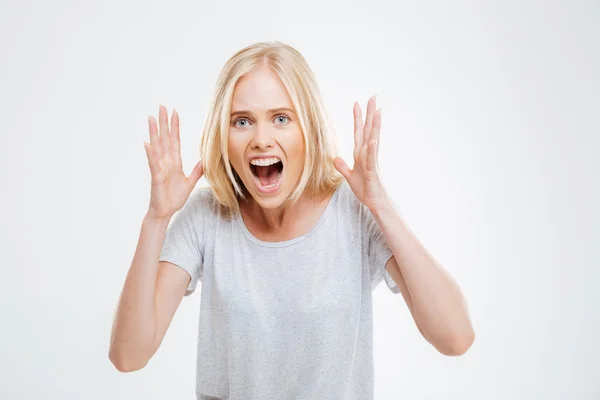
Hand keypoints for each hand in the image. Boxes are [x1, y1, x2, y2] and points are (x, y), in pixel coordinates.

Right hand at [144, 105, 203, 220]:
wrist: (165, 212)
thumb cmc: (174, 198)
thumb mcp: (190, 183)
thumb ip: (197, 171)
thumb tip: (205, 161)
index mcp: (174, 162)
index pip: (175, 140)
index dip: (175, 127)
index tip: (175, 113)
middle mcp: (166, 162)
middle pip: (165, 138)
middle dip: (164, 123)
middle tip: (162, 107)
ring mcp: (160, 168)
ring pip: (157, 146)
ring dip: (154, 132)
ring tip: (151, 118)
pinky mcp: (156, 177)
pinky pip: (153, 163)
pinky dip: (151, 153)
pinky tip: (148, 142)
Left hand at [333, 96, 387, 211]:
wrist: (374, 202)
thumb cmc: (365, 189)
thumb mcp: (350, 176)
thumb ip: (342, 166)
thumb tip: (334, 157)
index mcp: (361, 153)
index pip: (359, 132)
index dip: (357, 118)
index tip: (357, 103)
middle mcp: (367, 153)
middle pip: (368, 130)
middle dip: (369, 113)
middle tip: (373, 97)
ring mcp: (371, 160)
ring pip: (373, 139)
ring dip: (375, 125)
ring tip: (377, 110)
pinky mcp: (372, 171)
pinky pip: (371, 158)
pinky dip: (372, 149)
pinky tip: (373, 139)